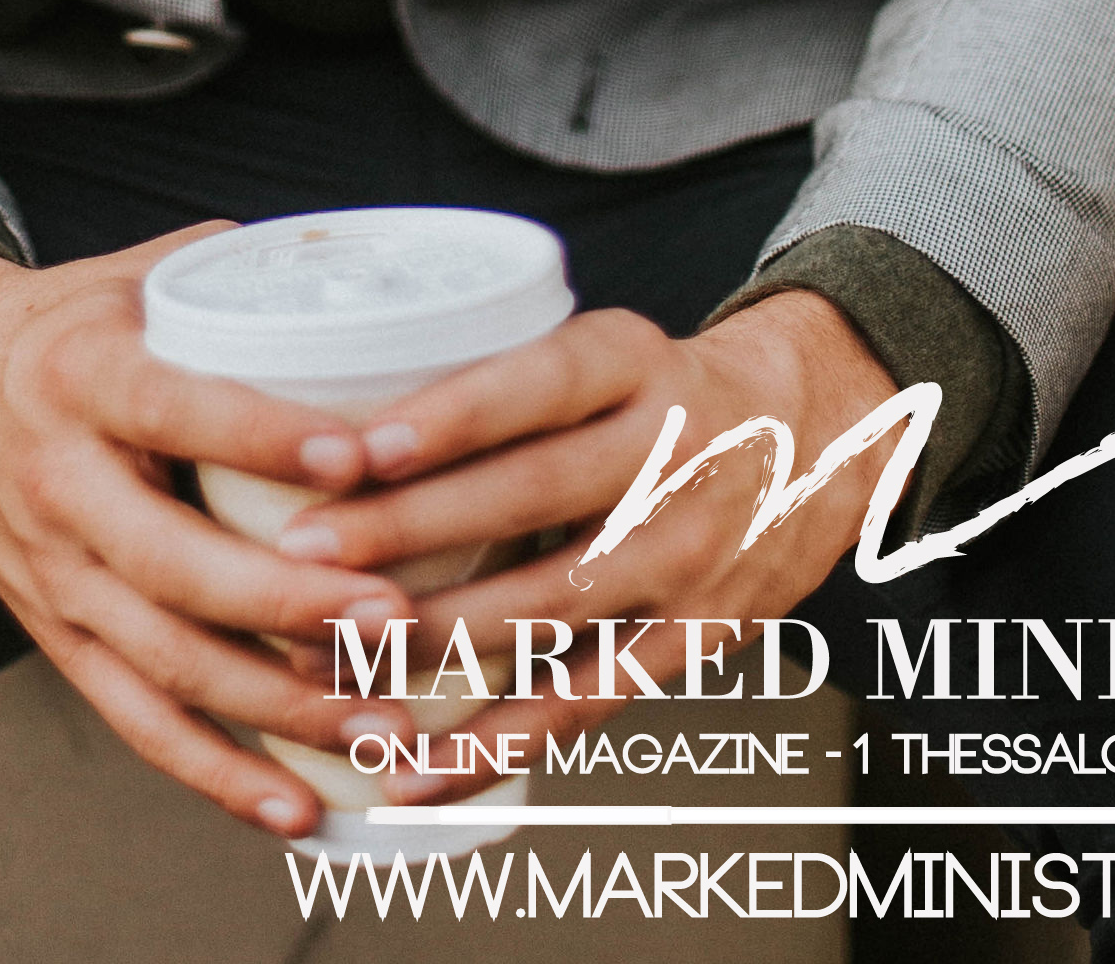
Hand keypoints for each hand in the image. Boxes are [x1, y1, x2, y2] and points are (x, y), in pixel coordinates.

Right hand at [0, 223, 414, 835]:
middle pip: (171, 563)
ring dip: (275, 704)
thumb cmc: (66, 323)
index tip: (354, 456)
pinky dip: (217, 773)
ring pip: (163, 659)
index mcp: (82, 376)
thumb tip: (382, 277)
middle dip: (287, 601)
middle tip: (392, 614)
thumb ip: (250, 277)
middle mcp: (60, 483)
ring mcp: (55, 574)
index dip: (260, 435)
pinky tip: (297, 804)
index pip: (172, 409)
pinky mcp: (57, 636)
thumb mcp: (138, 274)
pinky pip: (137, 722)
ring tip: (377, 719)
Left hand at [259, 290, 894, 797]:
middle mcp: (670, 454)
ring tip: (321, 658)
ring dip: (427, 639)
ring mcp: (687, 554)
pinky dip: (493, 743)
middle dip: (406, 532)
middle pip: (530, 498)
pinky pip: (582, 701)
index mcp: (637, 362)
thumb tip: (339, 422)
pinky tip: (412, 769)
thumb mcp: (607, 344)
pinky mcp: (693, 639)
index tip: (359, 446)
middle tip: (298, 554)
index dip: (452, 415)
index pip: (540, 383)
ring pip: (546, 606)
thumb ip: (505, 378)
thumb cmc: (661, 386)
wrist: (816, 432)